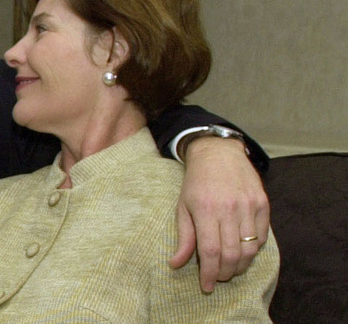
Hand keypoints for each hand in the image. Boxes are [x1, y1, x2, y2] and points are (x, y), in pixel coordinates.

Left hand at [168, 137, 268, 291]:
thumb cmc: (196, 182)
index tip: (207, 286)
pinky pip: (261, 237)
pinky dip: (253, 250)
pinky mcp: (263, 203)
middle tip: (218, 277)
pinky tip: (242, 251)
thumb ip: (184, 237)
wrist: (218, 153)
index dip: (210, 273)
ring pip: (250, 249)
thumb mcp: (183, 207)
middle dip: (225, 273)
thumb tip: (176, 263)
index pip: (211, 251)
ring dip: (240, 265)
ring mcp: (249, 206)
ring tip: (230, 268)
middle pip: (232, 254)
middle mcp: (229, 208)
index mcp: (206, 210)